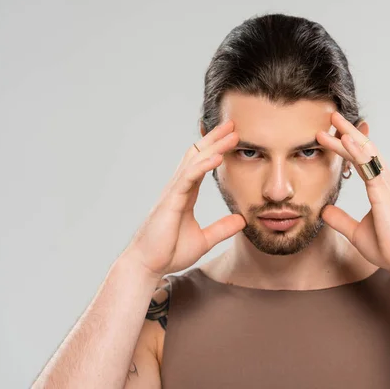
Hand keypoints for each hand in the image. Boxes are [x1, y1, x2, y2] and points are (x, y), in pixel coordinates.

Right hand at [123, 120, 245, 277]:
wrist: (148, 266)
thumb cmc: (169, 252)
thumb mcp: (204, 239)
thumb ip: (222, 228)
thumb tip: (241, 220)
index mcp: (185, 195)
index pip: (202, 165)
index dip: (216, 149)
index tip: (232, 137)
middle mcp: (178, 189)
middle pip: (198, 155)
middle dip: (215, 139)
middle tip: (232, 124)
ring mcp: (173, 192)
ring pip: (194, 161)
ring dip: (214, 146)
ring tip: (231, 133)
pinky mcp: (170, 201)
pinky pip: (188, 178)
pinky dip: (203, 165)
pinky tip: (217, 156)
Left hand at [316, 112, 389, 270]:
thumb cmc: (387, 247)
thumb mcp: (355, 232)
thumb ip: (340, 219)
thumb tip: (324, 211)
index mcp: (381, 188)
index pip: (361, 160)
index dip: (347, 146)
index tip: (332, 134)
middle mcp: (386, 182)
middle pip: (365, 149)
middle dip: (348, 132)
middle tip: (332, 117)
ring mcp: (387, 185)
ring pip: (366, 153)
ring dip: (349, 135)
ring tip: (334, 121)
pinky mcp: (385, 193)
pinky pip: (370, 166)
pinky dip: (358, 150)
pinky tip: (346, 139)